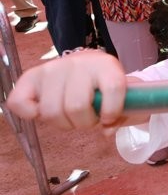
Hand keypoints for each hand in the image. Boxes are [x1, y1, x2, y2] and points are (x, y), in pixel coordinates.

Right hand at [7, 51, 127, 128]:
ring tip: (69, 117)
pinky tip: (40, 113)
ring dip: (62, 123)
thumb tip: (107, 131)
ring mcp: (52, 68)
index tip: (108, 118)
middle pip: (77, 106)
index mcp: (106, 65)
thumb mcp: (121, 95)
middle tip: (86, 118)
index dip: (112, 110)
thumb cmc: (103, 85)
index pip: (113, 88)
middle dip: (84, 122)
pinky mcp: (31, 76)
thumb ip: (120, 115)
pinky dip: (29, 113)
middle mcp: (78, 63)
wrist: (86, 65)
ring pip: (52, 111)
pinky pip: (19, 102)